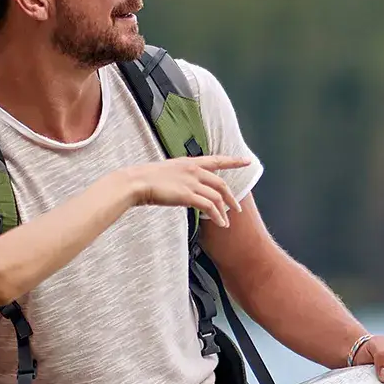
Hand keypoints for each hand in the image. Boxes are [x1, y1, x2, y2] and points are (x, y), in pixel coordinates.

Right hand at [122, 156, 248, 225]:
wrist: (136, 182)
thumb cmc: (146, 179)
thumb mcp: (167, 172)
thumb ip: (180, 177)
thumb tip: (184, 186)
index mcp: (189, 162)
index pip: (217, 160)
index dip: (233, 161)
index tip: (246, 161)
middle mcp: (194, 170)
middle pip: (221, 183)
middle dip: (231, 197)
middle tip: (236, 208)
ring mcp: (192, 182)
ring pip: (217, 196)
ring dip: (224, 211)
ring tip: (226, 222)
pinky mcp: (188, 195)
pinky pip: (209, 206)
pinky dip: (217, 216)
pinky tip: (220, 223)